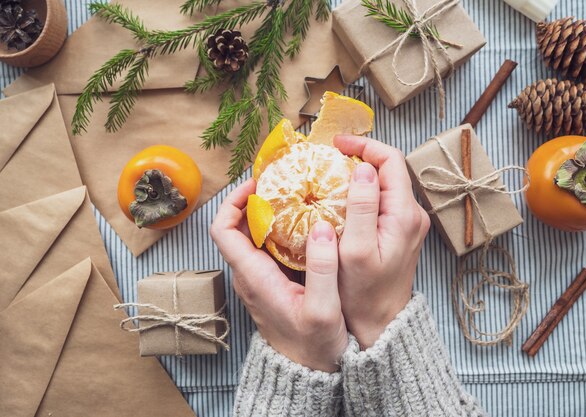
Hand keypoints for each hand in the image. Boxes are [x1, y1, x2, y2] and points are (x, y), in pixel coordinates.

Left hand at [211, 179, 347, 371]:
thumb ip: (321, 269)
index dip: (233, 201)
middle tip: (284, 182)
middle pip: (237, 226)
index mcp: (253, 277)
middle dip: (255, 199)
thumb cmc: (314, 346)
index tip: (257, 184)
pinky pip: (267, 246)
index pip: (223, 230)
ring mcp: (259, 278)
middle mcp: (249, 274)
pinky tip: (306, 221)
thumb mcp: (323, 310)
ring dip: (268, 212)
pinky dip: (280, 227)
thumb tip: (321, 227)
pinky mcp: (271, 281)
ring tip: (296, 194)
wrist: (309, 371)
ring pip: (253, 235)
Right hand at [334, 136, 430, 348]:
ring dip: (358, 173)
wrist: (380, 324)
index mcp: (404, 214)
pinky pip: (380, 200)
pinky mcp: (398, 232)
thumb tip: (363, 168)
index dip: (364, 145)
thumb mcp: (356, 251)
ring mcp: (406, 223)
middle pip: (388, 169)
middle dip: (359, 156)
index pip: (390, 160)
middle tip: (327, 157)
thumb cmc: (363, 294)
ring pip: (383, 184)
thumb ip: (361, 207)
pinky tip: (339, 197)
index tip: (335, 145)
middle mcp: (412, 214)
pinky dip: (360, 191)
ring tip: (329, 173)